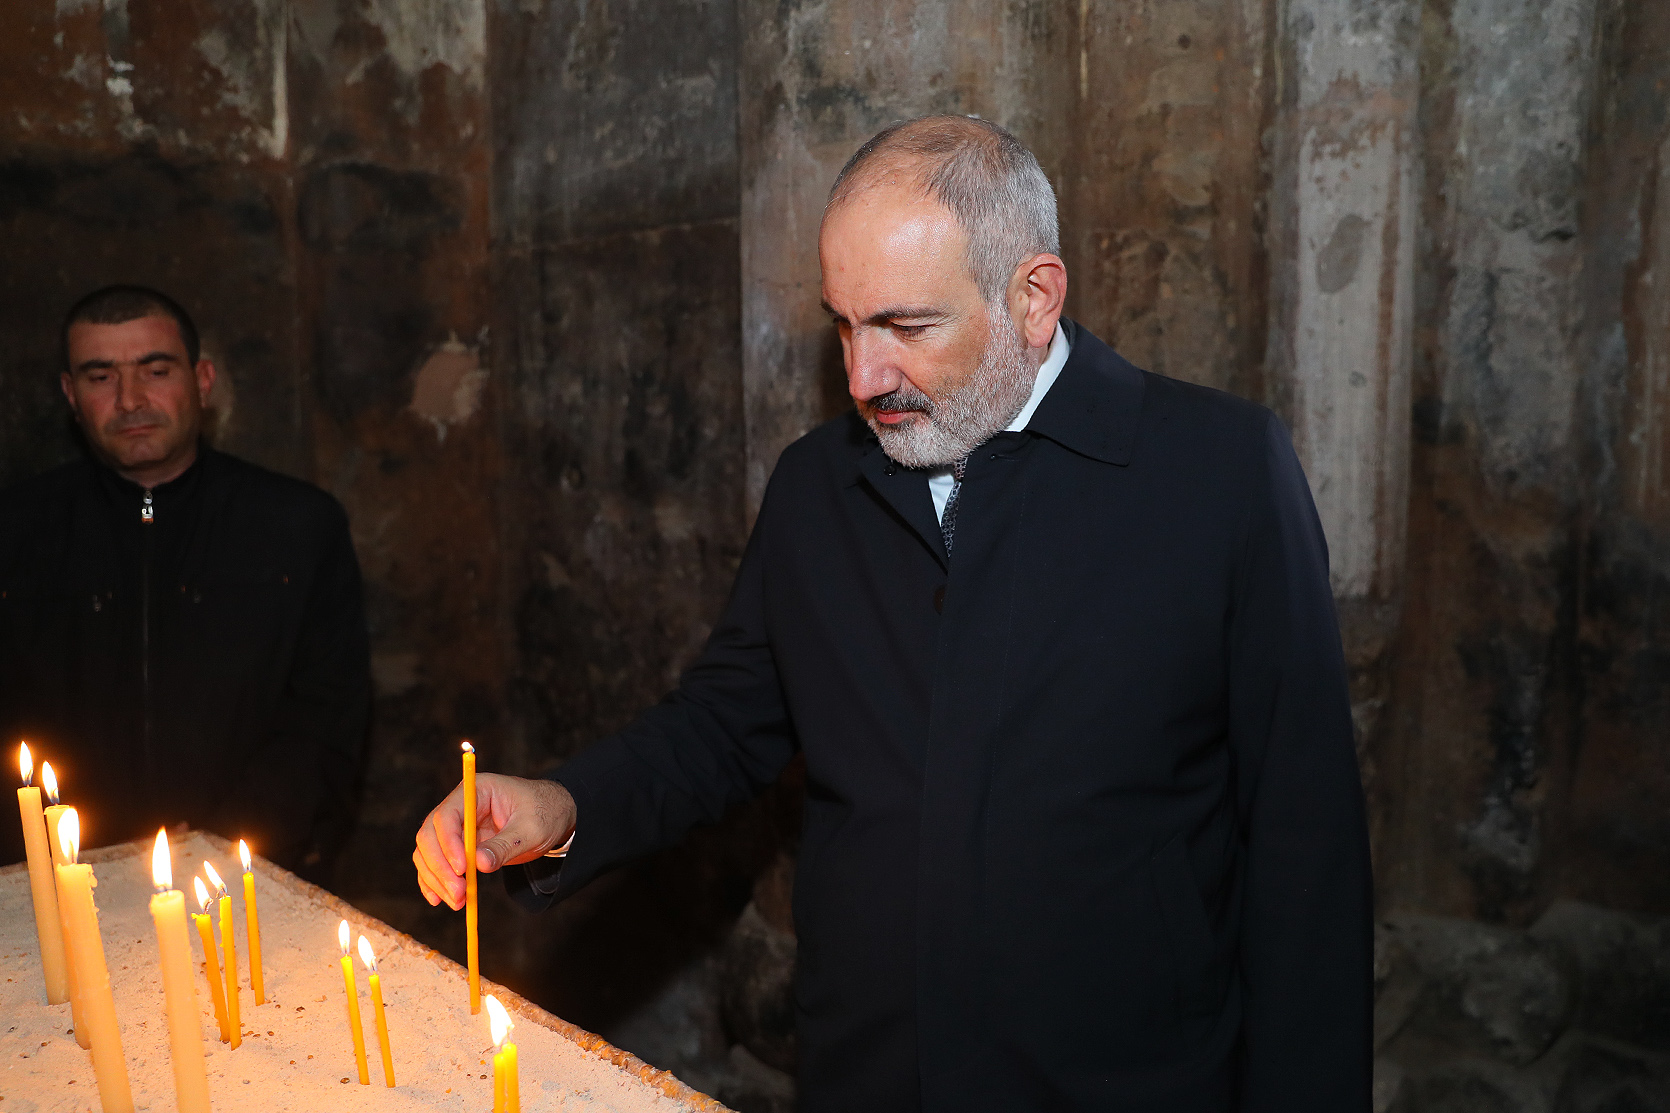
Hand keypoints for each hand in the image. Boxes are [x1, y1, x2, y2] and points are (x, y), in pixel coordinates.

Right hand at [412, 774, 574, 909]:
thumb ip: (505, 845)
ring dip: (436, 879)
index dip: (449, 843)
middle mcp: (460, 805)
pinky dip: (433, 881)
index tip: (462, 869)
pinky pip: (435, 862)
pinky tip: (439, 899)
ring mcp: (456, 826)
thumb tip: (479, 864)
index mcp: (477, 790)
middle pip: (431, 835)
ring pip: (428, 852)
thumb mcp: (532, 829)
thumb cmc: (546, 813)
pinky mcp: (457, 845)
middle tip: (458, 893)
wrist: (556, 815)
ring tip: (457, 902)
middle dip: (440, 866)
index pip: (448, 815)